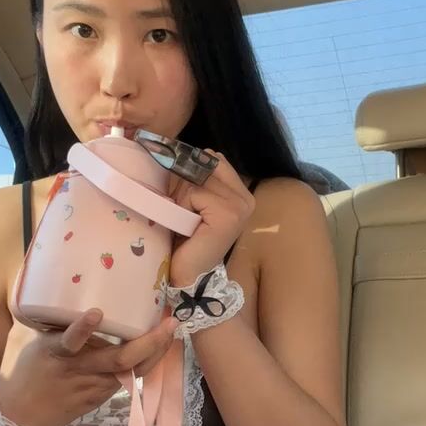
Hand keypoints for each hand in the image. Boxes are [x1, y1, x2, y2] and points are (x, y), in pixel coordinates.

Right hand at [0, 309, 177, 425]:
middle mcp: (81, 370)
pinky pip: (129, 378)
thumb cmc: (26, 373)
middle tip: (169, 323)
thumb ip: (54, 321)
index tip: (95, 313)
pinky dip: (146, 362)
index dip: (82, 329)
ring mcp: (95, 386)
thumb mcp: (34, 343)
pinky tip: (160, 347)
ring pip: (133, 371)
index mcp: (58, 353)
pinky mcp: (102, 397)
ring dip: (156, 352)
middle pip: (120, 360)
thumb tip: (65, 290)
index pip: (70, 341)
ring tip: (172, 330)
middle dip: (149, 342)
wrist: (22, 418)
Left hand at [168, 150, 255, 286]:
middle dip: (185, 185)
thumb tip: (179, 150)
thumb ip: (196, 176)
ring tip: (186, 220)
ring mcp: (240, 205)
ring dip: (182, 197)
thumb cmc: (186, 239)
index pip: (212, 158)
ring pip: (197, 177)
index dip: (190, 175)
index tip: (188, 204)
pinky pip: (194, 191)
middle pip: (204, 164)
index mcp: (240, 191)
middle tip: (185, 214)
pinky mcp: (229, 213)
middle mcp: (246, 196)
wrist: (187, 275)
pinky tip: (187, 226)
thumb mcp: (192, 200)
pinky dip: (182, 206)